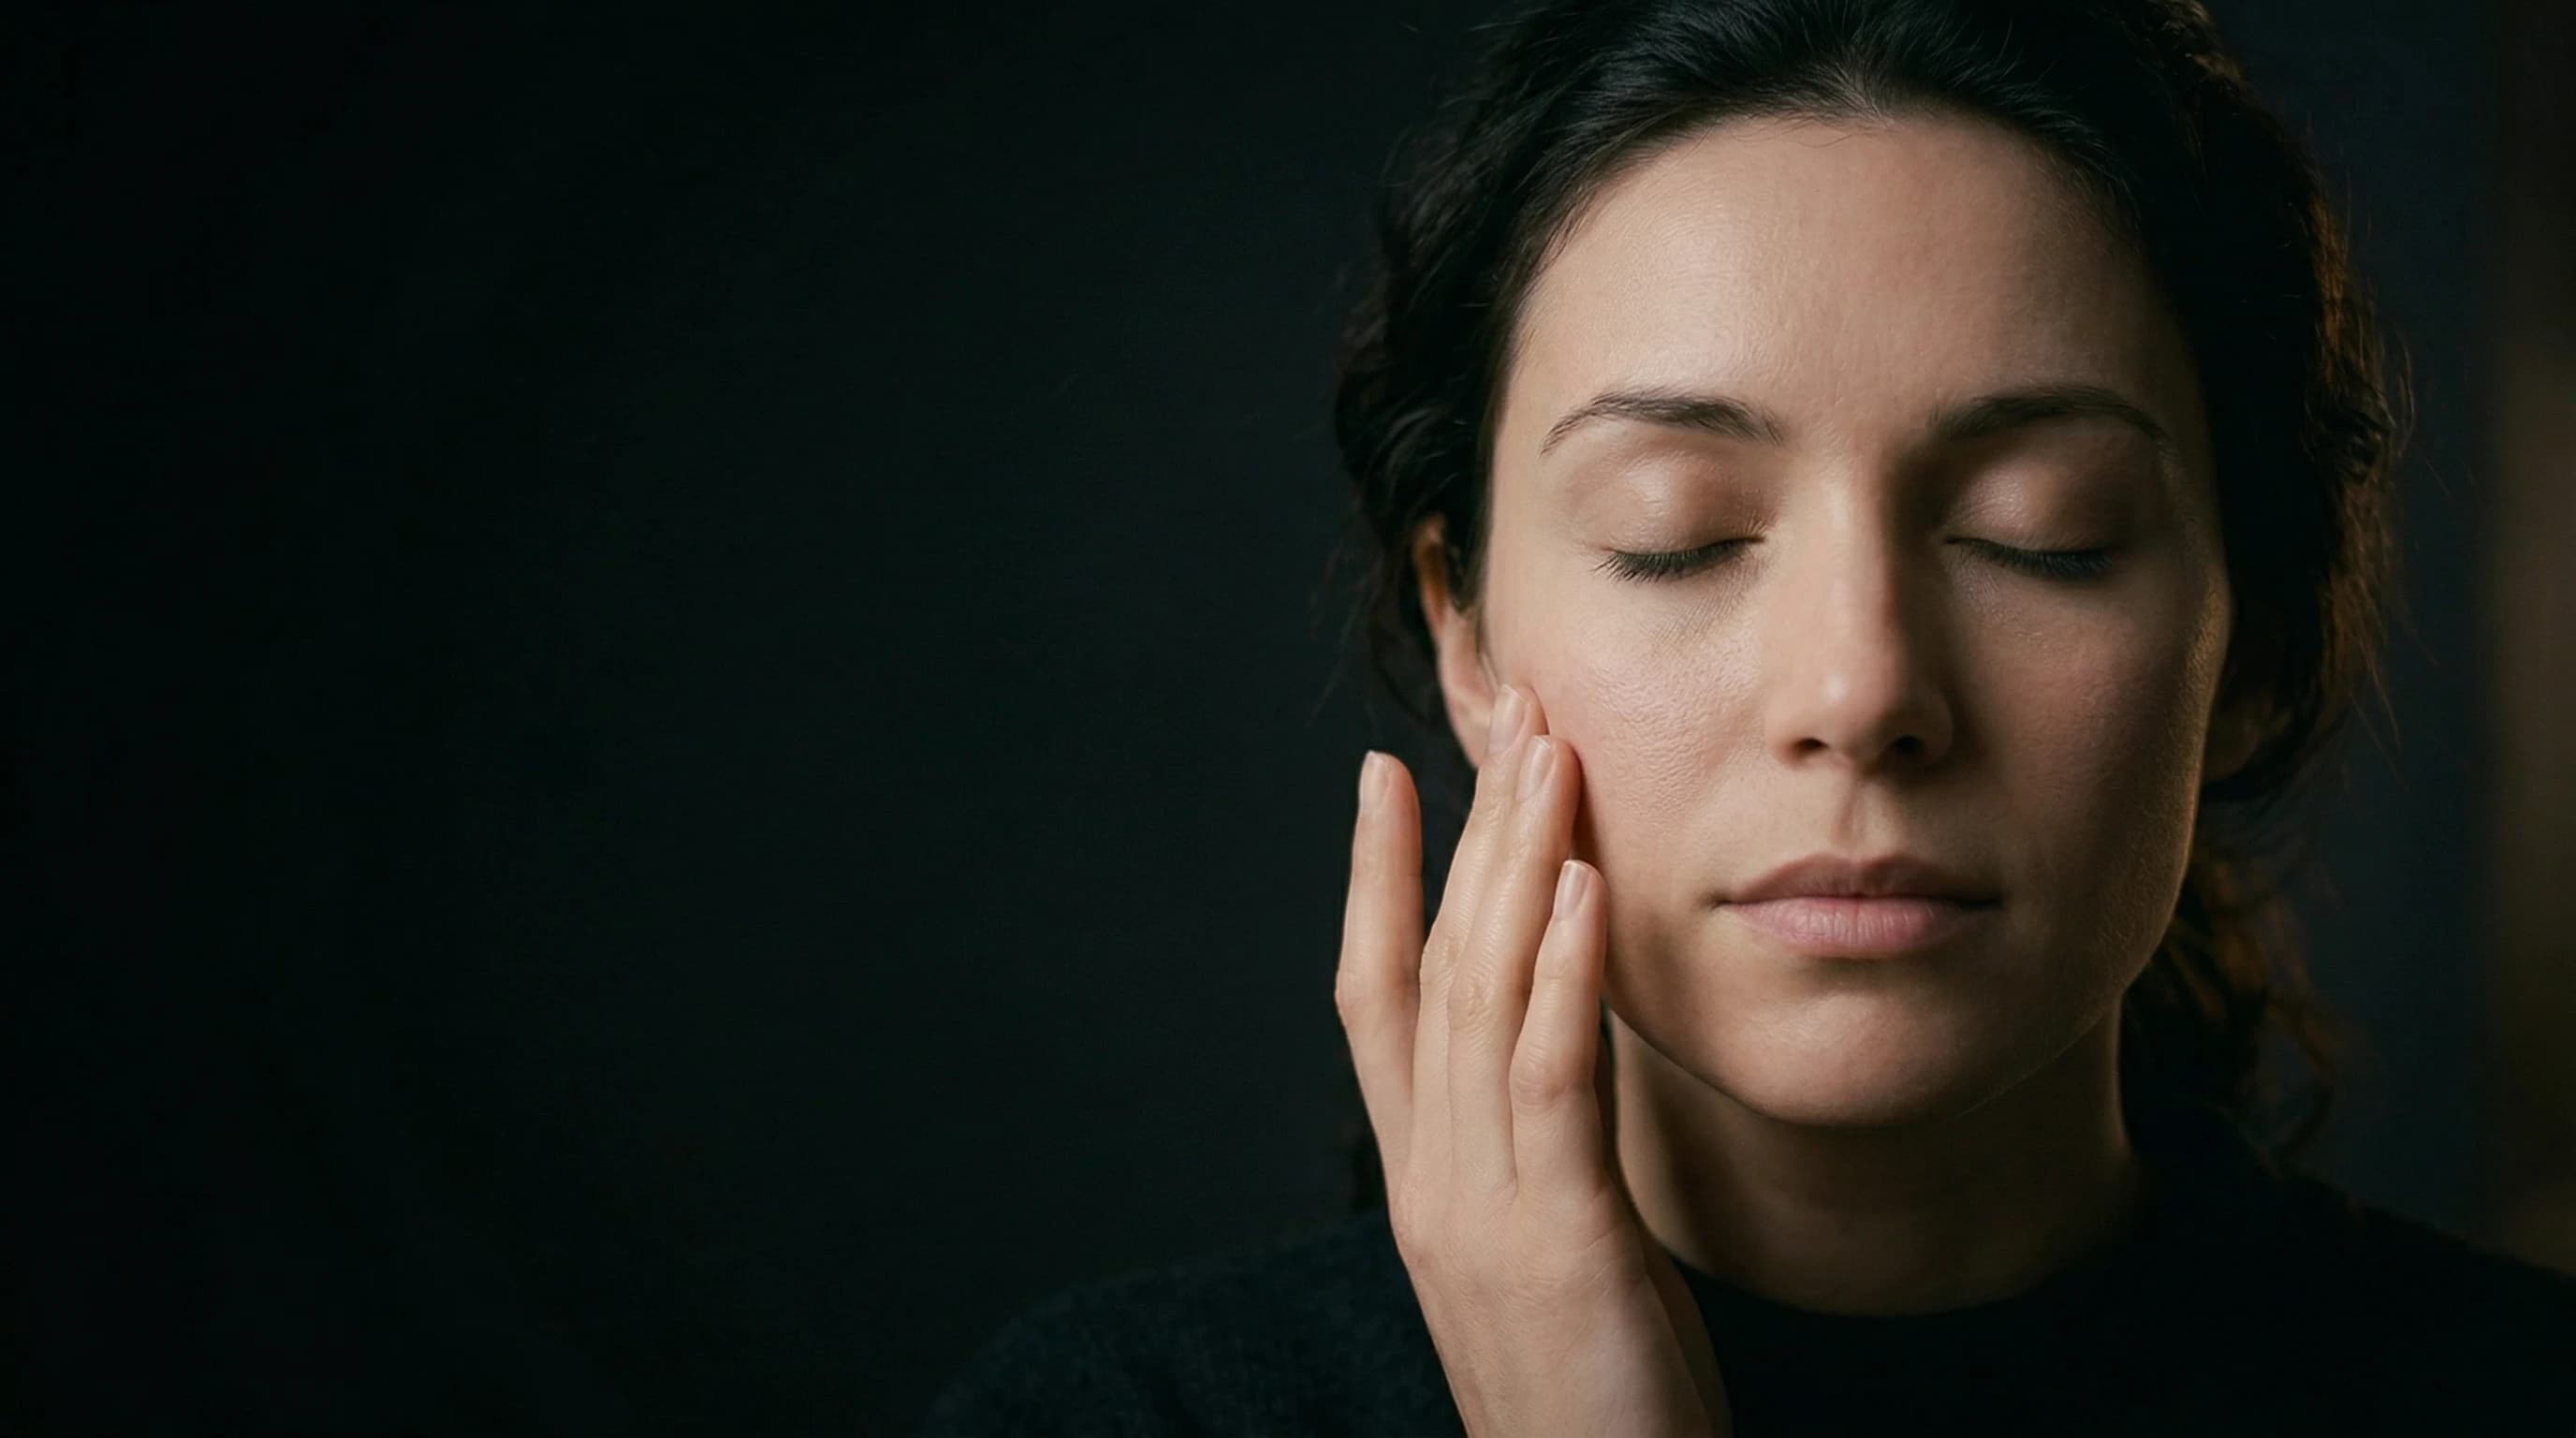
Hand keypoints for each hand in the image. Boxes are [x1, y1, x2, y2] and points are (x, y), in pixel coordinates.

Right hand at [1335, 683, 1731, 1437]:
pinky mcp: (1559, 1243)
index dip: (1374, 880)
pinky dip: (1562, 973)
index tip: (1388, 773)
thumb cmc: (1590, 1399)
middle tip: (1502, 711)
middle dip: (1464, 831)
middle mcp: (1431, 1180)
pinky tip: (1583, 885)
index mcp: (1423, 1181)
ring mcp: (1482, 1211)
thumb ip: (1537, 1153)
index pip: (1374, 998)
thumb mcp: (1547, 1255)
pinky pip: (1553, 1082)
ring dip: (1514, 865)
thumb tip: (1556, 1048)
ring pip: (1481, 1001)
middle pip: (1432, 968)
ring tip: (1545, 753)